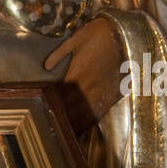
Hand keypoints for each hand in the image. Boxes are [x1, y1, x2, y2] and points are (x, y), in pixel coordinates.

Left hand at [44, 15, 121, 132]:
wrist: (122, 33)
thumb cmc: (97, 33)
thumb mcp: (75, 39)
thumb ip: (59, 54)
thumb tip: (45, 67)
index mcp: (77, 73)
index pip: (60, 96)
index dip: (52, 107)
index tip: (44, 115)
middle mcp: (88, 85)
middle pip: (71, 108)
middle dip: (62, 119)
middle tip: (52, 130)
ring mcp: (100, 90)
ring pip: (85, 112)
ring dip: (75, 123)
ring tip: (66, 135)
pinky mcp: (111, 91)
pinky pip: (100, 109)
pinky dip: (91, 119)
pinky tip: (86, 126)